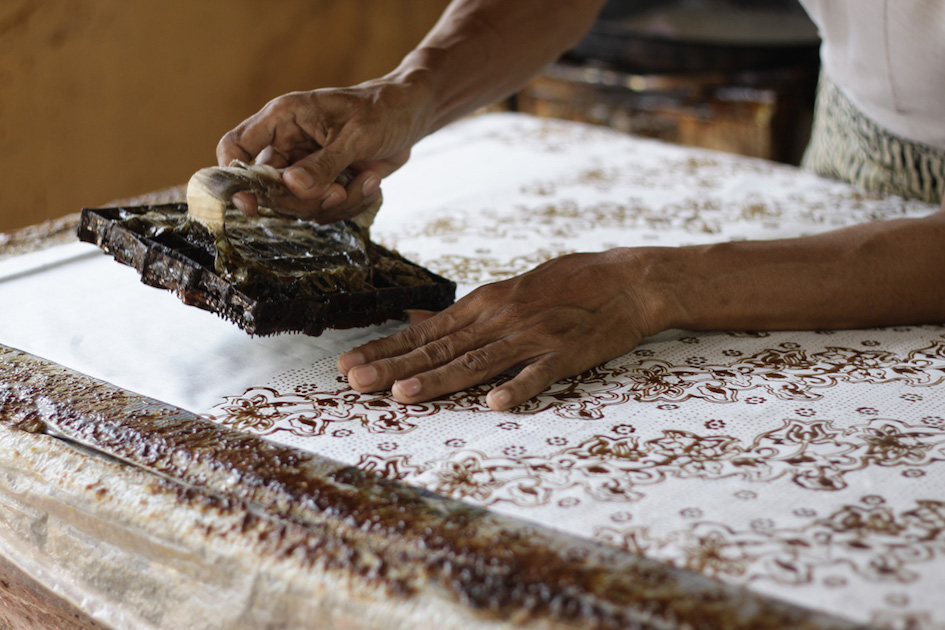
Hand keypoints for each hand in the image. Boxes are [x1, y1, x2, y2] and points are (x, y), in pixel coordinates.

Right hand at [216, 77, 428, 222]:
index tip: (249, 202)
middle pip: (269, 189)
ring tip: (368, 179)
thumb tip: (292, 186)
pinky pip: (325, 211)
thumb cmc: (381, 111)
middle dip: (304, 200)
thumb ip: (324, 164)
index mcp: (283, 118)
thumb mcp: (356, 135)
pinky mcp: (324, 186)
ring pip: (300, 206)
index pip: (236, 146)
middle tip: (337, 192)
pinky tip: (372, 182)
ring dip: (337, 203)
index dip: (233, 176)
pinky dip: (352, 204)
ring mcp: (305, 169)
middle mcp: (287, 144)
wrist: (409, 117)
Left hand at [337, 249, 664, 410]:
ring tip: (401, 394)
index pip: (424, 332)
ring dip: (438, 378)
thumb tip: (417, 318)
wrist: (625, 279)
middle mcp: (500, 319)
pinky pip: (538, 372)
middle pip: (440, 348)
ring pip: (477, 361)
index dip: (385, 348)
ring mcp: (532, 336)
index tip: (348, 363)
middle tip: (354, 382)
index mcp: (484, 305)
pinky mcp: (566, 352)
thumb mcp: (508, 291)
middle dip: (393, 365)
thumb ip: (463, 312)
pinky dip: (518, 387)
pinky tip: (495, 405)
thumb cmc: (565, 285)